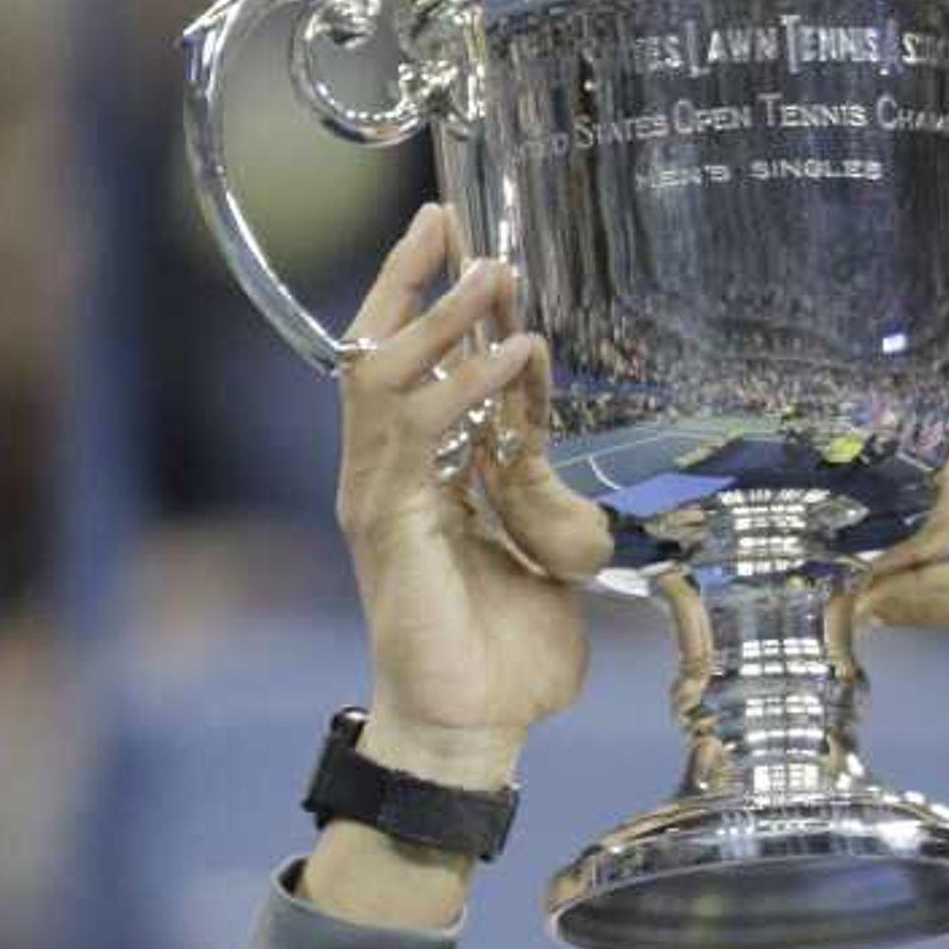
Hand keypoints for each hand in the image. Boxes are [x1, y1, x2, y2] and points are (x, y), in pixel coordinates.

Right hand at [334, 204, 610, 785]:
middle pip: (384, 352)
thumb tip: (568, 471)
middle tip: (449, 217)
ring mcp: (381, 496)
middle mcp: (390, 479)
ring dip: (442, 317)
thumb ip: (551, 508)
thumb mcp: (549, 562)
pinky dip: (464, 388)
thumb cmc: (506, 661)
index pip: (425, 374)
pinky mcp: (387, 522)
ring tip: (488, 269)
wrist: (472, 731)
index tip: (472, 248)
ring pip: (389, 375)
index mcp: (423, 483)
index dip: (446, 311)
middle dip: (414, 282)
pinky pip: (416, 433)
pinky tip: (511, 356)